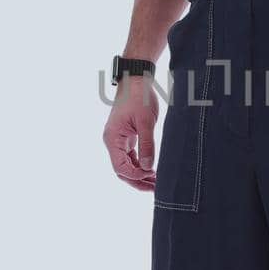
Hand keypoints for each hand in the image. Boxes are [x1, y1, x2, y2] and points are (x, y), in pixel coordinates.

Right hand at [103, 73, 158, 191]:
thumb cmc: (139, 97)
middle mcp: (112, 142)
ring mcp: (118, 140)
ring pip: (126, 165)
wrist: (135, 80)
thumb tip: (148, 168)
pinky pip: (130, 157)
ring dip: (140, 175)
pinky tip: (152, 170)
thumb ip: (147, 145)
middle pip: (121, 170)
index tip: (151, 175)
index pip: (120, 167)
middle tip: (155, 189)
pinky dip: (140, 165)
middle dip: (137, 181)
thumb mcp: (146, 122)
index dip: (135, 175)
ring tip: (156, 183)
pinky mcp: (125, 138)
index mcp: (113, 139)